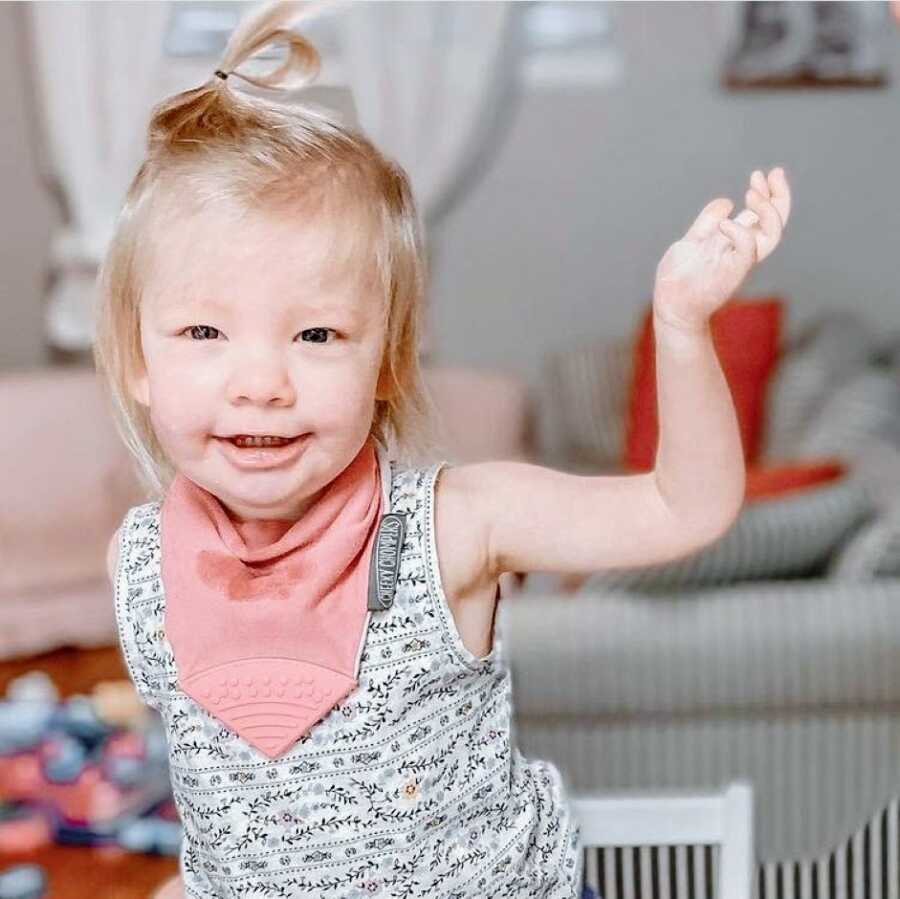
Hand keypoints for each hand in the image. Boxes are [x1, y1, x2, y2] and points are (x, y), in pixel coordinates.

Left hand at [653, 167, 790, 332]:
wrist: (669, 306)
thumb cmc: (679, 278)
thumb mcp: (692, 242)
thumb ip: (708, 223)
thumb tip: (727, 202)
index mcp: (735, 243)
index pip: (763, 217)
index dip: (770, 194)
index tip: (762, 174)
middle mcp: (742, 252)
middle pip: (776, 223)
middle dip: (779, 196)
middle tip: (771, 173)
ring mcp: (737, 262)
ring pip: (771, 235)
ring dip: (767, 210)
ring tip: (751, 193)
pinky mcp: (730, 274)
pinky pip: (747, 251)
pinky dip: (741, 233)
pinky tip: (725, 223)